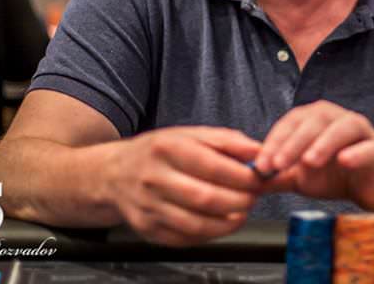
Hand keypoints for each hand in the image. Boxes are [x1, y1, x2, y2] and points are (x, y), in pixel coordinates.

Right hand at [107, 126, 262, 245]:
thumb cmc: (157, 153)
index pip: (212, 166)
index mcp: (167, 148)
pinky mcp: (148, 229)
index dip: (242, 176)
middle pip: (206, 198)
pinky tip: (220, 223)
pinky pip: (186, 238)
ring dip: (228, 222)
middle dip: (239, 201)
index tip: (259, 178)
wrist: (114, 174)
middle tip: (253, 197)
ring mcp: (149, 206)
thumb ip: (226, 141)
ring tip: (241, 212)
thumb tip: (258, 151)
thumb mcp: (189, 134)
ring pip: (196, 223)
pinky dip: (210, 234)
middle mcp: (154, 177)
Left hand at [254, 101, 373, 210]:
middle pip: (314, 120)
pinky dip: (356, 152)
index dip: (275, 140)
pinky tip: (344, 161)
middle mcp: (338, 118)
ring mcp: (361, 131)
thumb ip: (277, 176)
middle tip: (278, 164)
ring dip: (323, 143)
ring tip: (308, 161)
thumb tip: (248, 179)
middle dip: (293, 142)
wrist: (373, 188)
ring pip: (342, 128)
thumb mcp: (301, 178)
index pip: (291, 122)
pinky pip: (368, 147)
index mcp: (316, 119)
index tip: (262, 164)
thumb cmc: (336, 177)